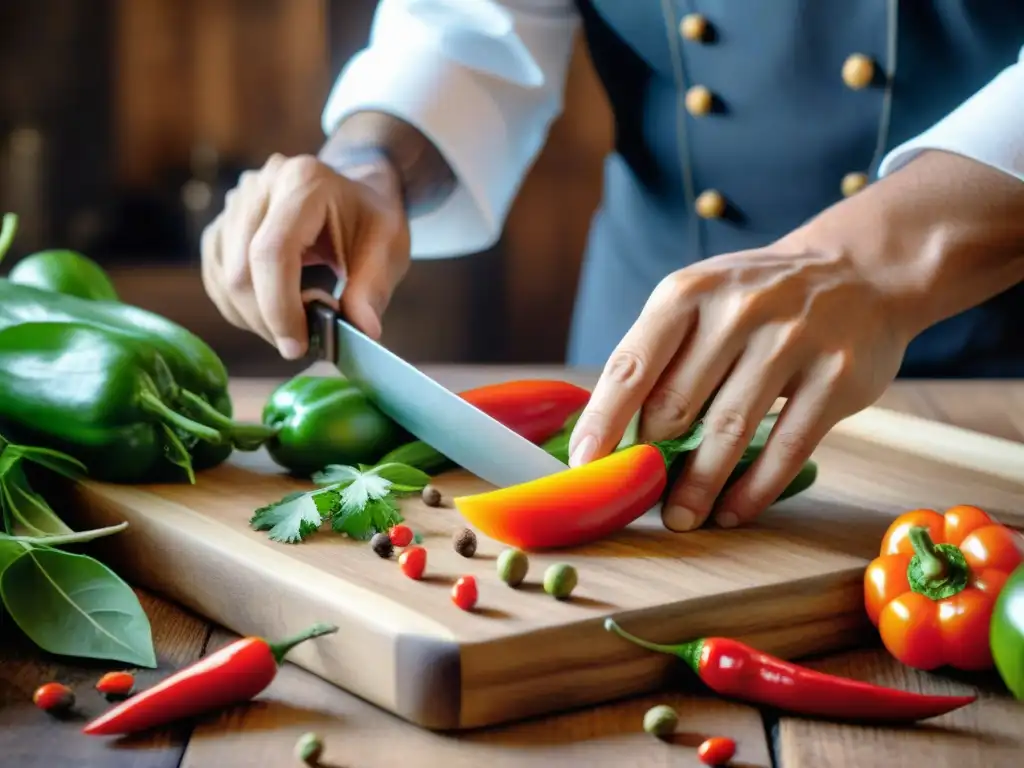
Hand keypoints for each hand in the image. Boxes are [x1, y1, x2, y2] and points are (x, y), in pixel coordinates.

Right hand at [201, 152, 410, 358]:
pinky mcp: (223, 224)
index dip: (279, 307)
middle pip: (240, 271)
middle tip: (302, 343)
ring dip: (254, 318)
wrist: (354, 192)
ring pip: (223, 279)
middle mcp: (260, 186)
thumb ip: (374, 288)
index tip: (300, 346)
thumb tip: (364, 330)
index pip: (272, 252)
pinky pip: (216, 277)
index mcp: (303, 182)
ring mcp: (235, 203)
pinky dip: (240, 307)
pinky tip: (273, 311)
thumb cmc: (371, 218)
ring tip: (294, 324)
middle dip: (268, 321)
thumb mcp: (388, 247)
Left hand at [567, 244, 909, 530]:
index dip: (603, 421)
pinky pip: (786, 446)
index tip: (584, 465)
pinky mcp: (836, 376)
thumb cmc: (755, 298)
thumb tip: (607, 431)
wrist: (860, 271)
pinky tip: (732, 511)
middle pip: (675, 405)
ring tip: (679, 518)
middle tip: (635, 496)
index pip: (631, 366)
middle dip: (650, 459)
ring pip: (728, 431)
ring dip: (697, 486)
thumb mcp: (700, 300)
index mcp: (687, 294)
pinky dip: (754, 488)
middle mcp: (737, 312)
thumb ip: (658, 353)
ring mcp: (791, 342)